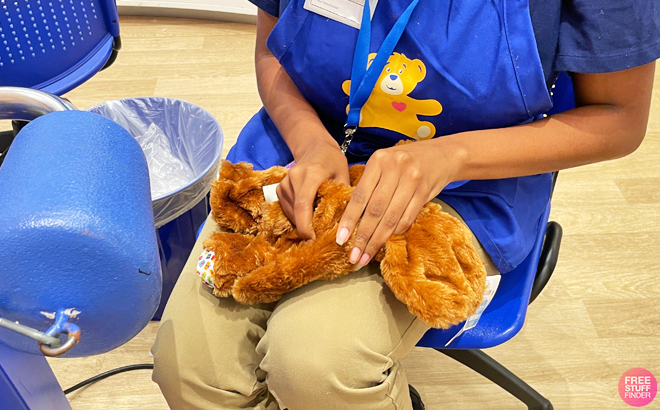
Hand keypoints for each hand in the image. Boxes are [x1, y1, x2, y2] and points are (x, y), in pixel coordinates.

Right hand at [277, 140, 349, 239]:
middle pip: (296, 210)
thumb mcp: (344, 177)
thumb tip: (345, 225)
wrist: (315, 148)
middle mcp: (294, 177)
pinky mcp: (280, 188)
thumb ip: (343, 198)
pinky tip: (308, 215)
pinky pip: (286, 208)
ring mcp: (285, 182)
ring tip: (315, 225)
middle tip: (318, 239)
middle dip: (305, 228)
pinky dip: (296, 216)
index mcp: (312, 174)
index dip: (306, 225)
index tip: (313, 239)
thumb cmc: (333, 163)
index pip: (304, 204)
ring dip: (302, 222)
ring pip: (290, 212)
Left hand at [335, 140, 462, 267]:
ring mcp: (412, 180)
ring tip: (366, 256)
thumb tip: (351, 216)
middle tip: (354, 256)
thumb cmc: (405, 162)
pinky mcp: (424, 193)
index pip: (360, 195)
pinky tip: (385, 242)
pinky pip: (406, 218)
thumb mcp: (384, 163)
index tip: (340, 239)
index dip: (349, 219)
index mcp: (379, 160)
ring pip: (391, 218)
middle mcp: (395, 168)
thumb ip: (370, 183)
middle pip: (375, 210)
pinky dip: (394, 232)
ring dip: (377, 240)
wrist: (442, 155)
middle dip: (362, 236)